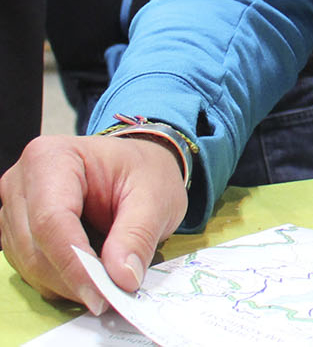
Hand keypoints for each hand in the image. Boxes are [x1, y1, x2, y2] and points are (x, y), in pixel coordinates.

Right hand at [0, 135, 187, 313]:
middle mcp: (21, 182)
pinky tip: (90, 277)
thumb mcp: (156, 196)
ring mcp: (13, 209)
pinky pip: (30, 268)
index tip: (101, 293)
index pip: (51, 220)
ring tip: (106, 284)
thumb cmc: (145, 171)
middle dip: (72, 279)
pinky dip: (60, 280)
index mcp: (52, 158)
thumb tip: (122, 278)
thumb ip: (138, 235)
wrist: (136, 165)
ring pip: (28, 264)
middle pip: (34, 247)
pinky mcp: (17, 232)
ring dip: (66, 283)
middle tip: (110, 297)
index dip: (73, 263)